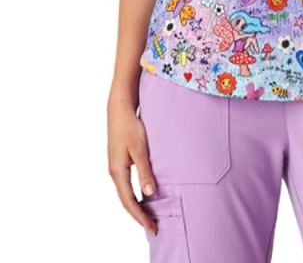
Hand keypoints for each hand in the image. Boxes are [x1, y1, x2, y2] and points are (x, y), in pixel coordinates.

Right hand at [107, 95, 157, 235]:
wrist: (120, 110)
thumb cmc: (130, 127)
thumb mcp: (140, 149)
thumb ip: (145, 171)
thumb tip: (149, 193)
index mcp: (117, 172)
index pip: (129, 201)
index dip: (140, 216)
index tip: (152, 226)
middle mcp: (115, 173)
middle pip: (126, 201)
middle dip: (139, 215)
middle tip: (154, 227)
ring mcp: (116, 168)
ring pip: (126, 194)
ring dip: (137, 206)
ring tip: (150, 216)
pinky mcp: (120, 162)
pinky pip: (127, 185)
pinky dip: (136, 195)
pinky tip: (145, 196)